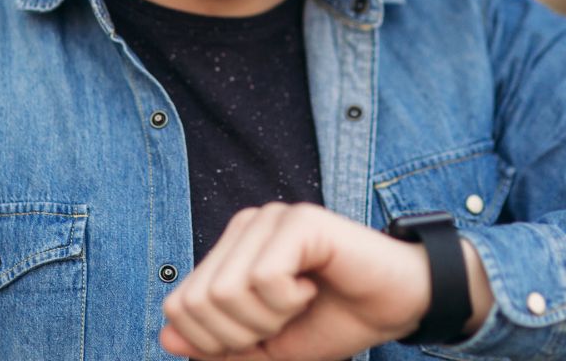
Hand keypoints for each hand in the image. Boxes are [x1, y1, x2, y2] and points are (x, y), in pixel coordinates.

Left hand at [158, 202, 433, 360]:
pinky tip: (313, 287)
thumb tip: (167, 338)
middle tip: (282, 322)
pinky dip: (288, 301)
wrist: (398, 306)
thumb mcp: (267, 347)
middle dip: (239, 336)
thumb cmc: (334, 320)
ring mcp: (272, 217)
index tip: (261, 336)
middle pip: (197, 303)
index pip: (178, 307)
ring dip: (267, 319)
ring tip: (300, 303)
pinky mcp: (300, 220)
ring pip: (226, 292)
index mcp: (230, 252)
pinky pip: (264, 278)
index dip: (213, 344)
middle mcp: (244, 227)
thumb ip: (216, 346)